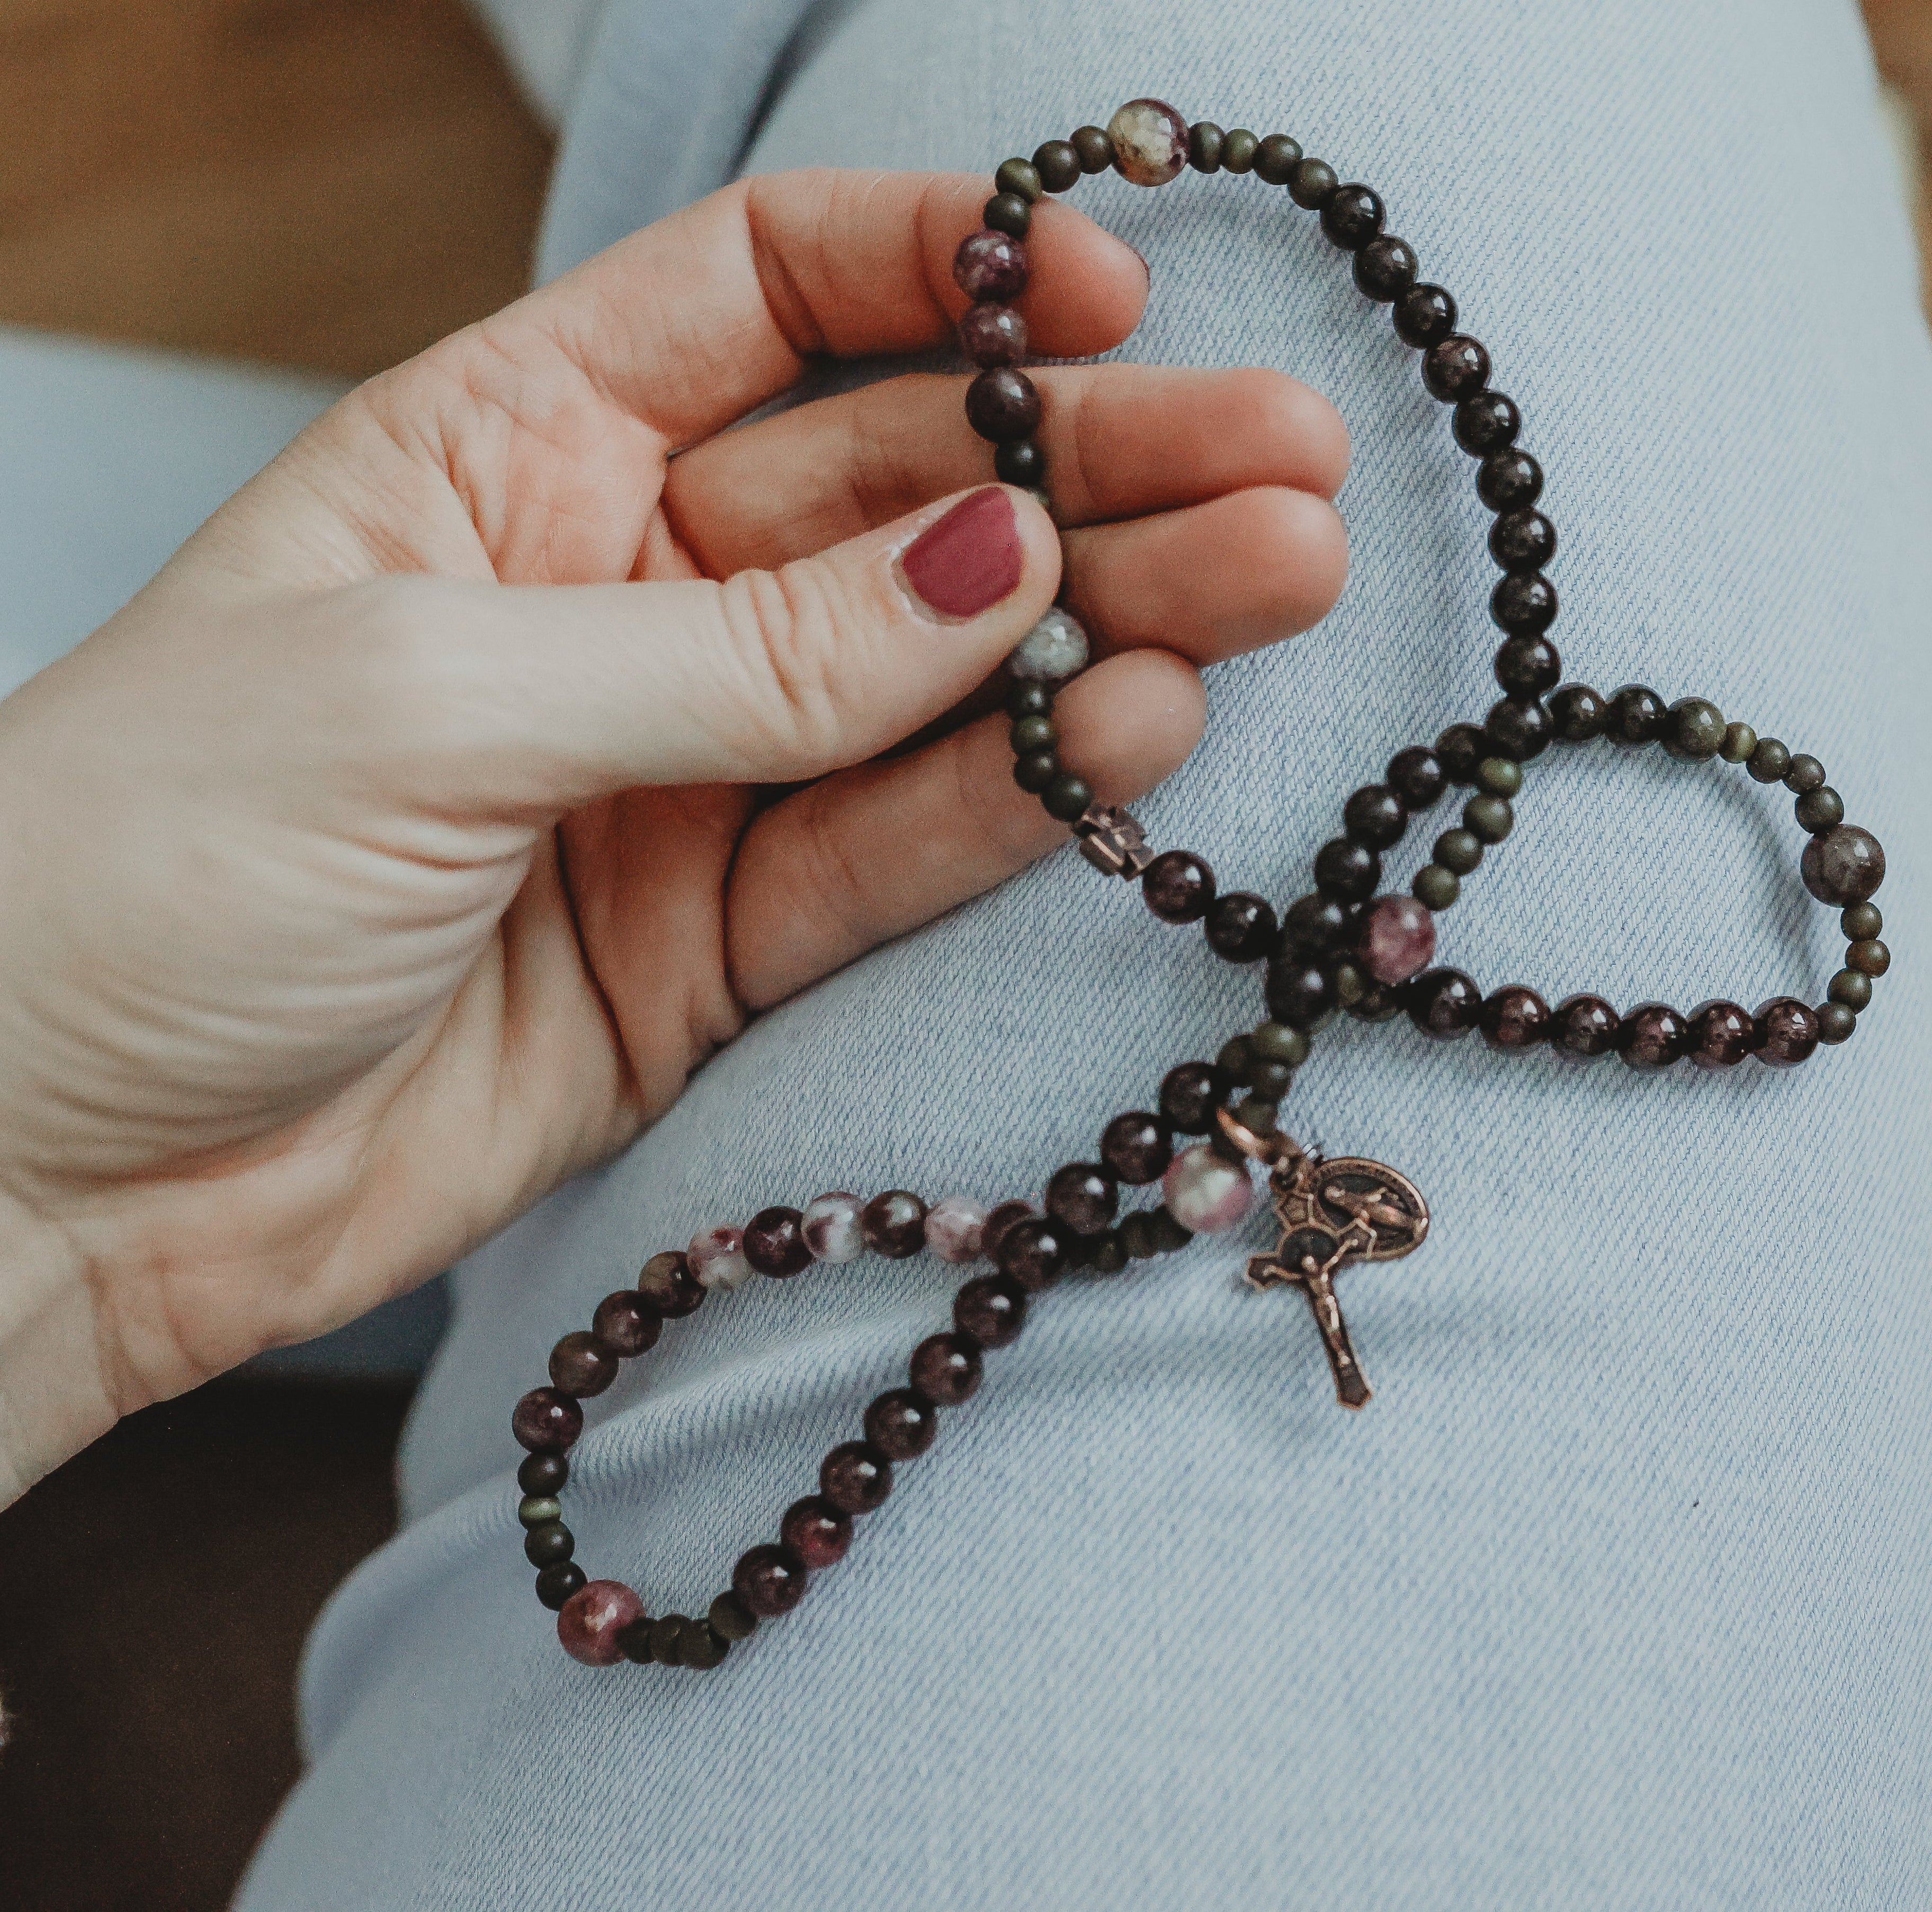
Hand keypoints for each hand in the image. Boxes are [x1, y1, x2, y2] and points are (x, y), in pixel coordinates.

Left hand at [0, 168, 1346, 1501]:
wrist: (44, 1174)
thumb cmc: (137, 874)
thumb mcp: (430, 698)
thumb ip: (733, 649)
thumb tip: (1003, 563)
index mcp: (501, 453)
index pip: (763, 302)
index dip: (942, 276)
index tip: (1107, 291)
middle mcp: (611, 596)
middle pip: (894, 497)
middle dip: (1092, 470)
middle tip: (1288, 466)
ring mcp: (676, 777)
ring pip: (930, 681)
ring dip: (1106, 632)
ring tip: (1277, 585)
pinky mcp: (708, 944)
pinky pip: (890, 850)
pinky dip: (1015, 798)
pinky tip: (1149, 728)